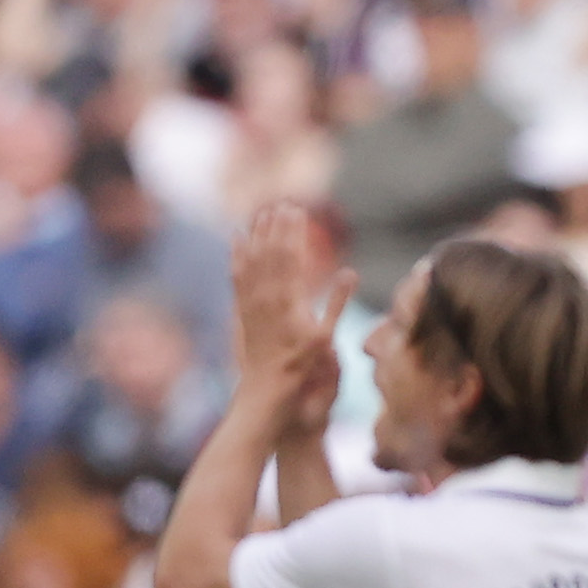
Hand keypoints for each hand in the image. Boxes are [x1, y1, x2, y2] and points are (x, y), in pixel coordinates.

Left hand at [232, 205, 355, 402]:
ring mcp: (251, 300)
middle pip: (270, 250)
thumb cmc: (302, 364)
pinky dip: (236, 253)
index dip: (294, 231)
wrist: (268, 385)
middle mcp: (267, 295)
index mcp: (290, 299)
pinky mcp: (241, 308)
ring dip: (257, 233)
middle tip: (282, 203)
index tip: (298, 211)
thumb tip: (350, 273)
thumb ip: (337, 302)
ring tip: (262, 213)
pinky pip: (236, 273)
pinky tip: (237, 238)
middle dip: (276, 225)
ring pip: (252, 257)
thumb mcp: (326, 336)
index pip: (291, 255)